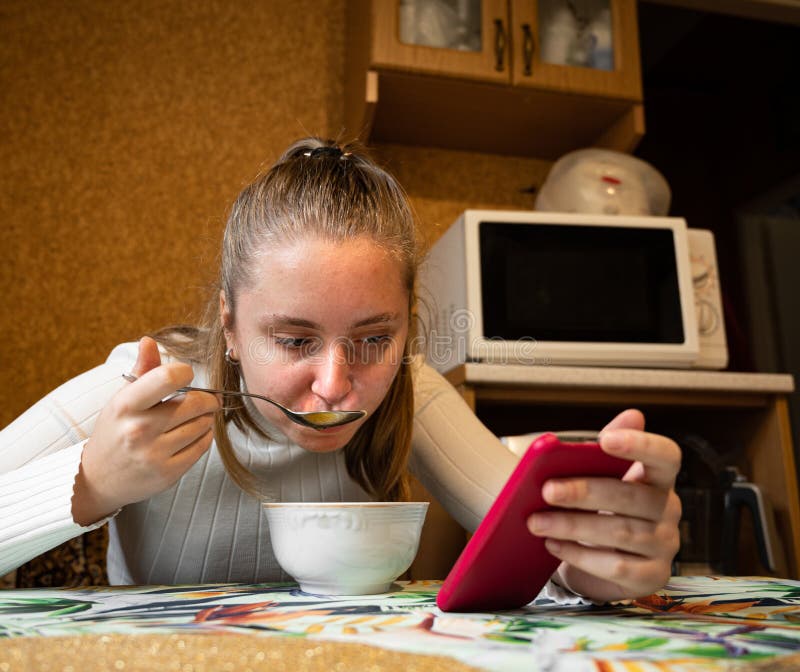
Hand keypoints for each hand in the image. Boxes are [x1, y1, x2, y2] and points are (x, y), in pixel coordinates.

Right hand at [72, 337, 219, 524]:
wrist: (97, 478)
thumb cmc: (114, 431)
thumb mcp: (122, 398)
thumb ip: (142, 370)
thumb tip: (150, 341)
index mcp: (126, 405)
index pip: (167, 378)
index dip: (185, 372)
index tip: (186, 375)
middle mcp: (139, 430)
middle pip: (196, 403)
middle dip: (207, 399)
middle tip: (204, 400)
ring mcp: (154, 454)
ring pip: (203, 425)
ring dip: (206, 418)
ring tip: (194, 418)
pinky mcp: (168, 473)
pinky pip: (202, 446)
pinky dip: (204, 437)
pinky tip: (193, 434)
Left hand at [526, 409, 681, 601]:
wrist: (594, 560)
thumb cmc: (596, 509)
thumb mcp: (593, 478)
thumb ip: (602, 450)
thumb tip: (632, 414)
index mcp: (657, 477)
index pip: (666, 455)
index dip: (642, 445)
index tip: (606, 439)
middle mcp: (668, 509)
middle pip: (632, 497)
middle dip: (585, 492)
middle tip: (546, 490)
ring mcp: (665, 545)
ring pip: (621, 532)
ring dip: (573, 525)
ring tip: (536, 521)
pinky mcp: (652, 577)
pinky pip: (616, 566)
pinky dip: (580, 555)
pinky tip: (553, 545)